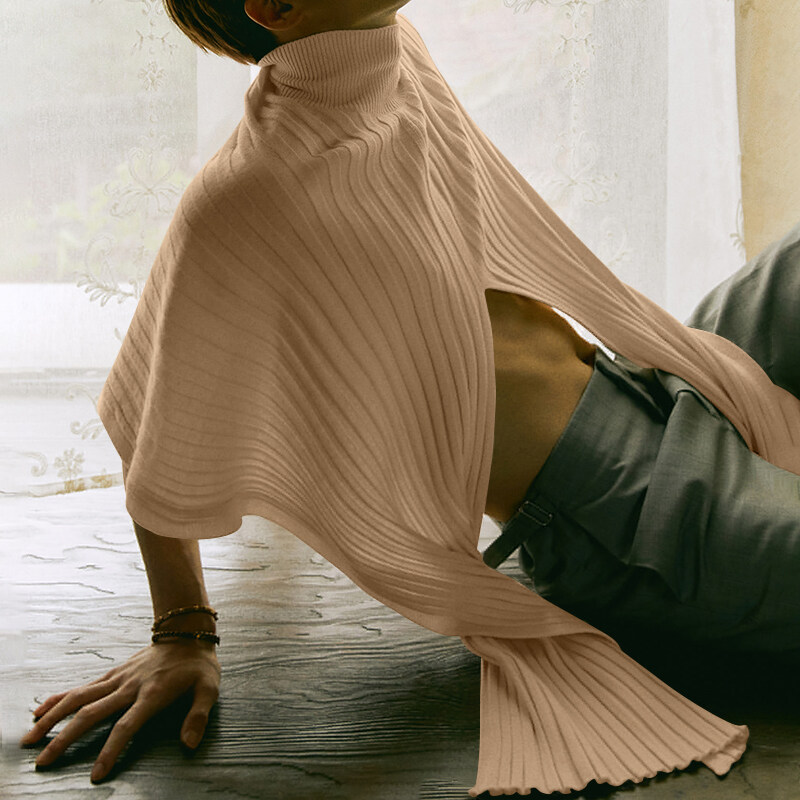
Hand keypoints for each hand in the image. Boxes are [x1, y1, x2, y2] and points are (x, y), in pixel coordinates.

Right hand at [19, 640, 220, 782]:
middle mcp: (129, 686)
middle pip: (91, 714)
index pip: (126, 726)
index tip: (96, 774)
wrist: (187, 631)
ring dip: (52, 717)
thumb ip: (198, 716)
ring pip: (79, 698)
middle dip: (64, 739)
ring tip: (29, 738)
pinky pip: (82, 687)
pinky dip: (59, 698)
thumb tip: (189, 744)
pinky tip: (40, 711)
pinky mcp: (113, 672)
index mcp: (152, 694)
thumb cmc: (199, 664)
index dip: (111, 750)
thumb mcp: (209, 688)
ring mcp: (118, 678)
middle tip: (43, 762)